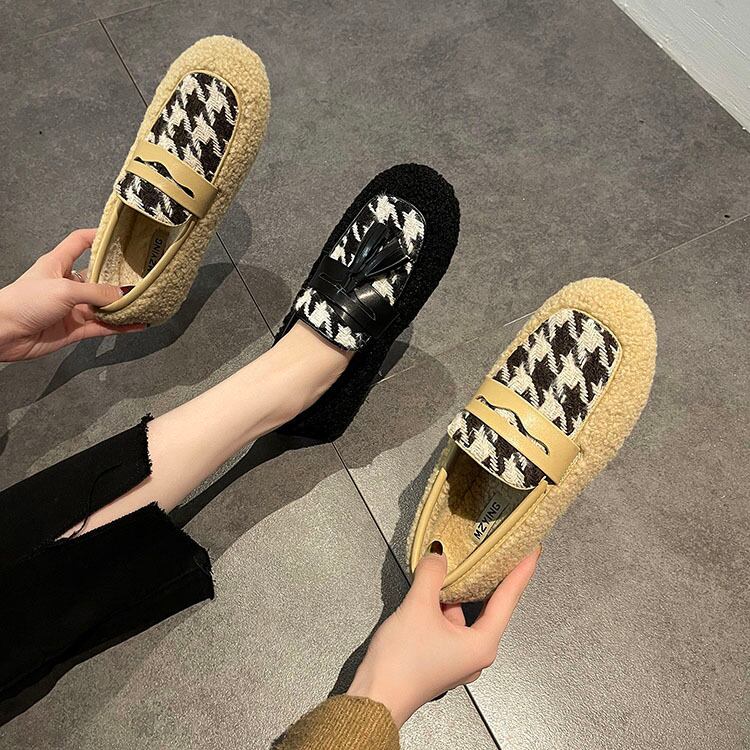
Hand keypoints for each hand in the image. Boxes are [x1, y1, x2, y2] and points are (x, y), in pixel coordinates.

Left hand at [0, 229, 142, 360]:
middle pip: (99, 277)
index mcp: (58, 264)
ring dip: (123, 306)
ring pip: (104, 305)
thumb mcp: (64, 289)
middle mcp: (67, 284)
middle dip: (120, 278)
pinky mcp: (75, 328)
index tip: (120, 235)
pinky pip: (103, 326)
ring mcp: (72, 307)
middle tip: (143, 276)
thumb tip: (123, 294)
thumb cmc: (24, 301)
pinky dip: (120, 326)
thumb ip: (96, 292)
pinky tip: (136, 325)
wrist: (3, 334)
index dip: (99, 236)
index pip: (80, 242)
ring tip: (145, 303)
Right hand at [347, 545, 539, 727]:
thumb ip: (432, 575)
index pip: (508, 599)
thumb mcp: (419, 607)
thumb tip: (439, 555)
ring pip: (464, 613)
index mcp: (482, 644)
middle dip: (489, 577)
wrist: (376, 696)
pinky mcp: (439, 656)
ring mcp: (457, 656)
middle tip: (497, 549)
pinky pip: (448, 622)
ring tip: (454, 562)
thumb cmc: (403, 664)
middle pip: (488, 606)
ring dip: (458, 590)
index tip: (531, 550)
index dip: (521, 571)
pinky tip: (432, 588)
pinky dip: (443, 603)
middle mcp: (475, 652)